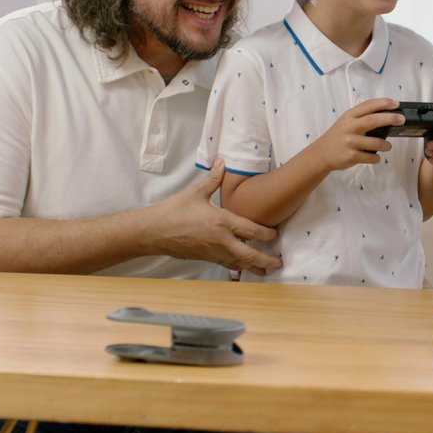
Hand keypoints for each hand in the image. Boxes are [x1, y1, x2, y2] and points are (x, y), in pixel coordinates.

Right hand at [153, 163, 281, 275]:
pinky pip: (226, 264)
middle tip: (278, 262)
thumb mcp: (196, 192)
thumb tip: (222, 161)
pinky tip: (242, 269)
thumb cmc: (173, 211)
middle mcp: (221, 240)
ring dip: (254, 267)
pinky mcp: (205, 258)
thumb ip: (213, 178)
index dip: (267, 233)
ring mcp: (213, 252)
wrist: (153, 232)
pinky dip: (237, 267)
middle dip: (266, 259)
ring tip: (266, 271)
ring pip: (239, 263)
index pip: (251, 230)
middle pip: (249, 254)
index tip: (276, 235)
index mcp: (222, 221)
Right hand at [309, 97, 404, 171]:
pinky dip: (376, 157)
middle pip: (373, 120)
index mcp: (349, 116)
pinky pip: (371, 157)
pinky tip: (375, 157)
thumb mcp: (346, 122)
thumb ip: (362, 117)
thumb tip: (387, 115)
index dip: (384, 103)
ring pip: (375, 142)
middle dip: (390, 119)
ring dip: (386, 145)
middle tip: (401, 120)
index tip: (396, 104)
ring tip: (387, 146)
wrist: (322, 153)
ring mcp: (350, 142)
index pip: (368, 105)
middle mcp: (349, 127)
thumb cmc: (338, 136)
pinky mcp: (351, 156)